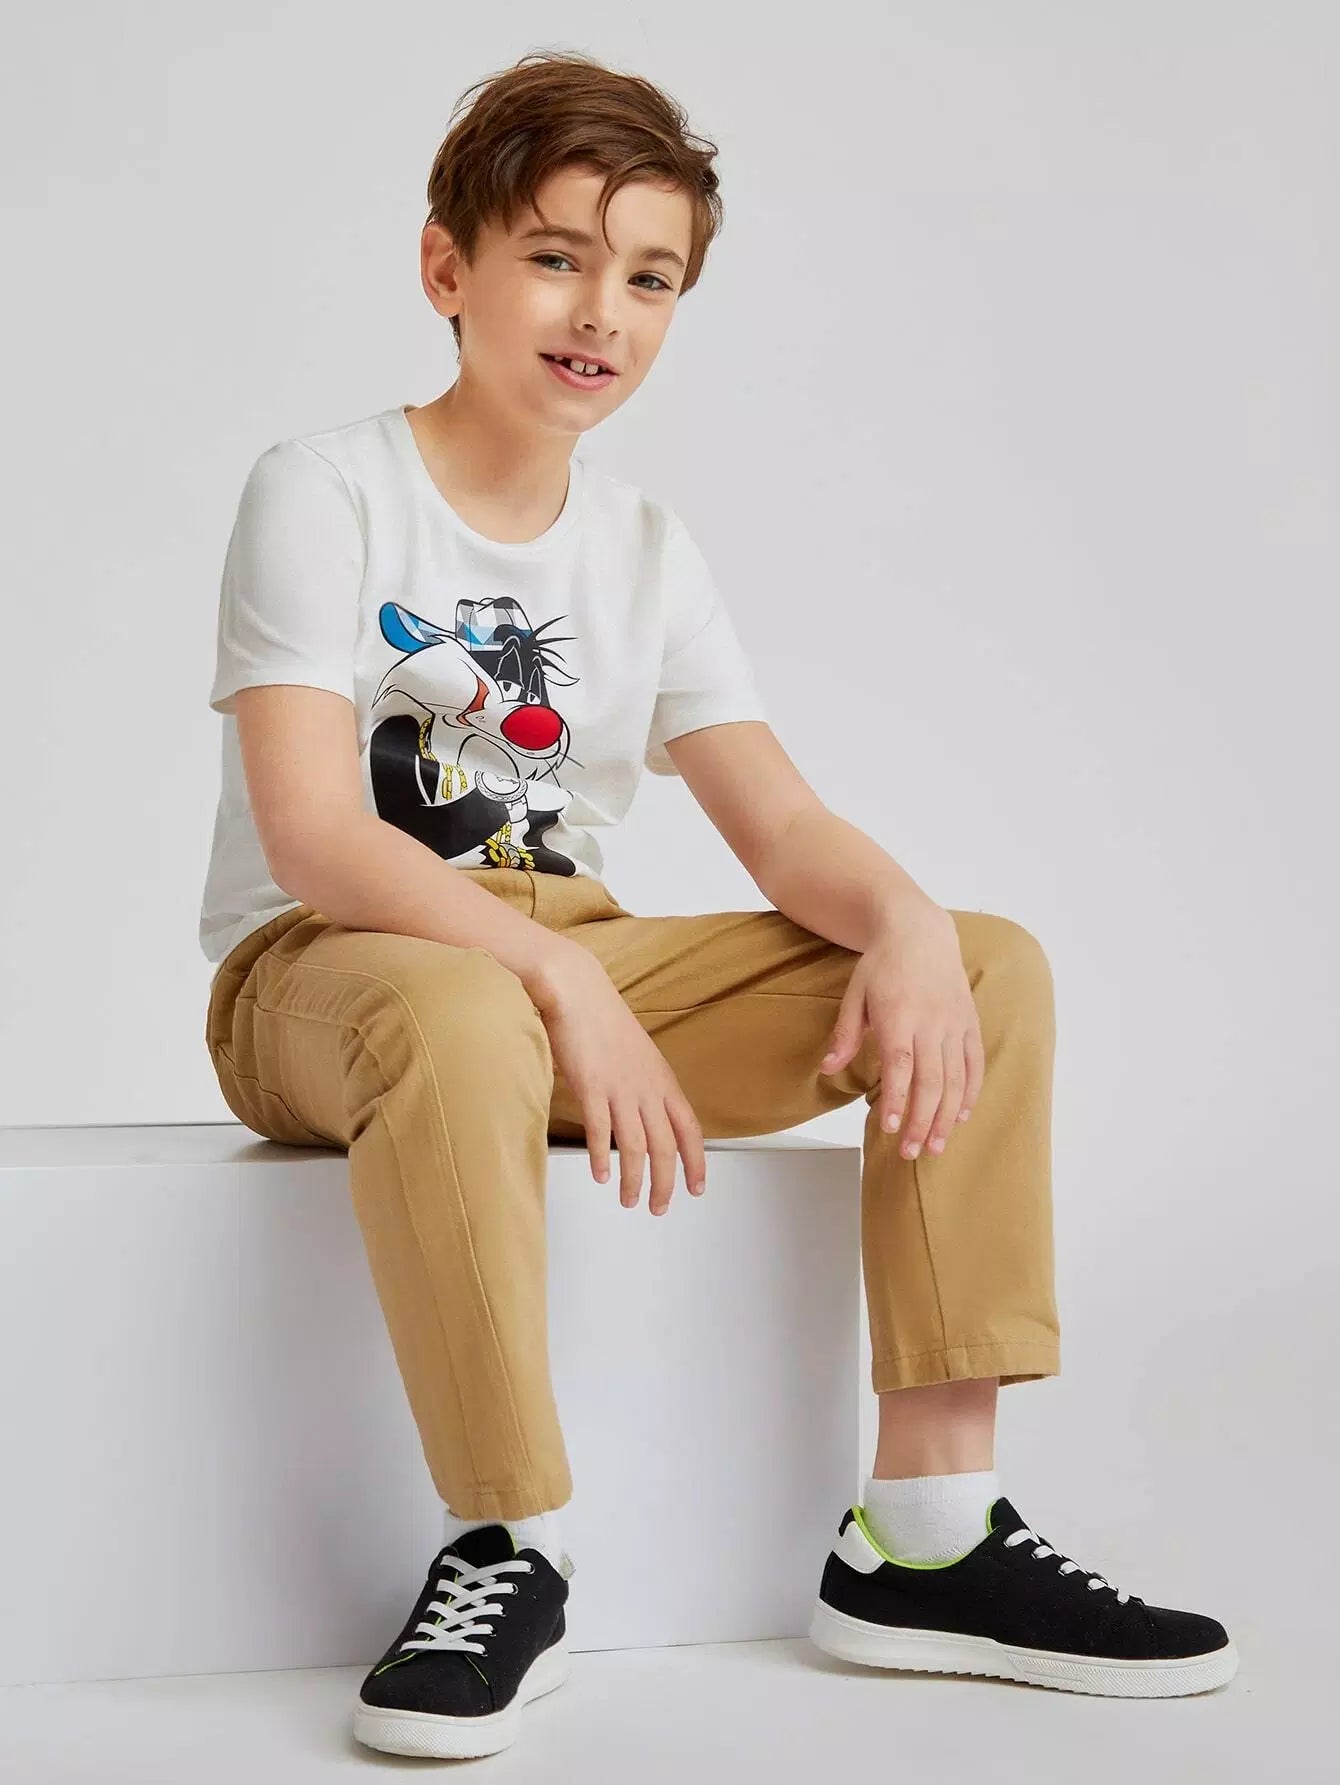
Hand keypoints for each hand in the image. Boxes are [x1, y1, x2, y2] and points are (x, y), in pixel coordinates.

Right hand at [528, 943, 706, 1215]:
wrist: (578, 989)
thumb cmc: (602, 1019)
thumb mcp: (636, 1055)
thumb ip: (644, 1085)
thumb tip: (644, 1114)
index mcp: (662, 1079)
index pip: (690, 1129)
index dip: (696, 1161)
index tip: (697, 1188)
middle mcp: (647, 1087)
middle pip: (665, 1146)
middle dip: (665, 1182)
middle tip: (659, 1207)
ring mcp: (620, 1087)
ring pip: (635, 1145)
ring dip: (633, 1179)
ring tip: (629, 1199)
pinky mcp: (591, 1085)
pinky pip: (600, 1130)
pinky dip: (601, 1157)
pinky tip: (601, 1175)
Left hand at [819, 903, 983, 1158]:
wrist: (920, 931)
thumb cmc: (882, 965)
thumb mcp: (855, 994)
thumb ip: (845, 1033)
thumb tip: (827, 1068)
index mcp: (899, 1014)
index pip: (900, 1064)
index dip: (896, 1098)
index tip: (889, 1127)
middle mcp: (931, 1021)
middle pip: (930, 1080)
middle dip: (921, 1120)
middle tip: (910, 1152)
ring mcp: (955, 1023)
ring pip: (955, 1078)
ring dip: (946, 1115)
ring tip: (935, 1146)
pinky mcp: (970, 1022)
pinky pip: (974, 1063)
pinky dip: (970, 1091)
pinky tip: (961, 1116)